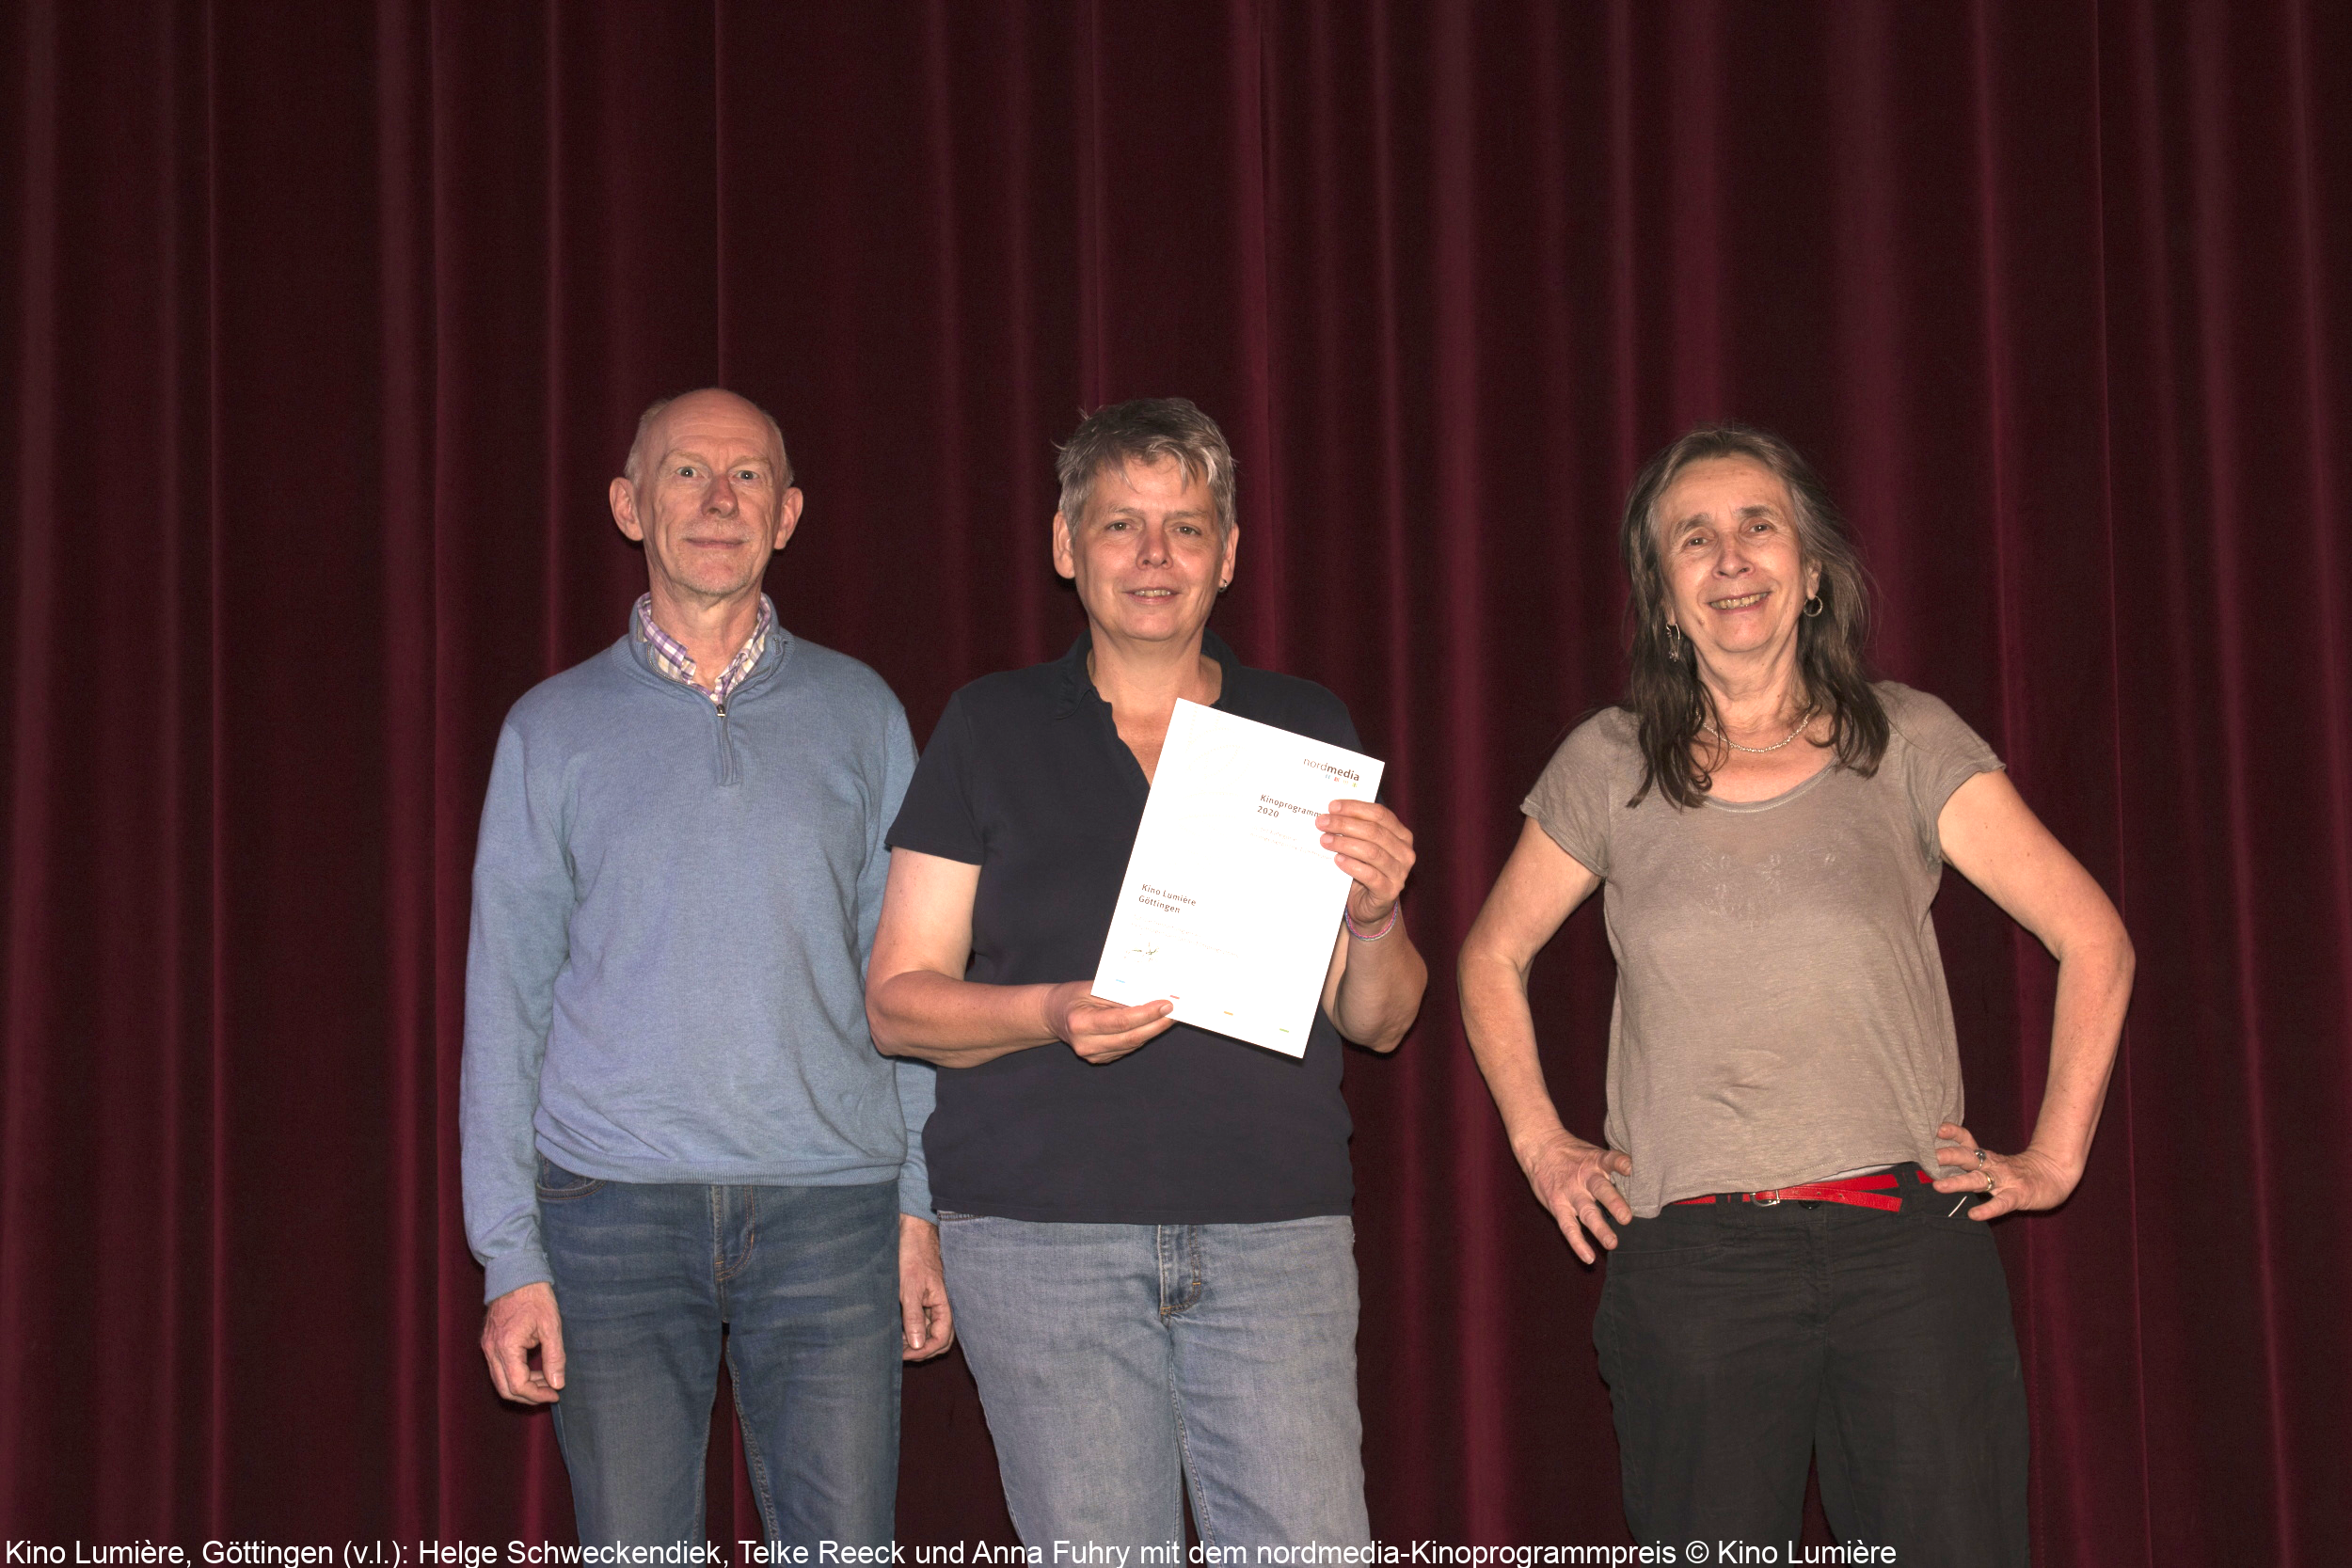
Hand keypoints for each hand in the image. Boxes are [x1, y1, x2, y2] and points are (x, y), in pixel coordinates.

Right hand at [481, 1281, 564, 1403]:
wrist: (515, 1272)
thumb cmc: (535, 1296)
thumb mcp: (551, 1326)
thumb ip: (554, 1357)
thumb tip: (558, 1384)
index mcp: (506, 1347)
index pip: (518, 1386)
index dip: (537, 1395)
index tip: (556, 1394)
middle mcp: (491, 1350)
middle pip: (505, 1389)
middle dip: (529, 1396)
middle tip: (551, 1392)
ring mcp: (487, 1346)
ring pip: (500, 1380)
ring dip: (522, 1385)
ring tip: (546, 1379)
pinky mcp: (488, 1342)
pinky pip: (498, 1368)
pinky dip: (515, 1374)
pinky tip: (534, 1369)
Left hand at [898, 1215, 954, 1360]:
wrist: (911, 1230)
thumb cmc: (912, 1255)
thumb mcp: (909, 1288)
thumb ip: (914, 1317)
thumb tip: (916, 1345)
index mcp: (943, 1303)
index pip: (942, 1339)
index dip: (924, 1351)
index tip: (904, 1354)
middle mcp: (940, 1305)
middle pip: (938, 1338)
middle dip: (921, 1350)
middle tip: (899, 1353)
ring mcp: (931, 1301)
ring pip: (928, 1330)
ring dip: (914, 1340)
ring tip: (895, 1341)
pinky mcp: (921, 1296)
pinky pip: (920, 1319)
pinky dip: (910, 1327)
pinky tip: (896, 1328)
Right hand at [1042, 981, 1175, 1063]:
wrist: (1053, 1015)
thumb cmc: (1072, 996)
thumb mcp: (1092, 988)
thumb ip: (1118, 995)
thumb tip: (1150, 997)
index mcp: (1080, 1023)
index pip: (1121, 1021)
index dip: (1146, 1014)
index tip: (1166, 1004)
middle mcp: (1085, 1044)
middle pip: (1130, 1037)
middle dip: (1157, 1024)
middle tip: (1176, 1011)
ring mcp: (1092, 1056)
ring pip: (1132, 1044)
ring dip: (1153, 1030)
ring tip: (1169, 1016)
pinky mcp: (1099, 1060)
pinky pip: (1127, 1048)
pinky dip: (1142, 1035)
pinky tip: (1153, 1024)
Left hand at [1318, 800, 1415, 926]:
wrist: (1370, 906)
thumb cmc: (1364, 870)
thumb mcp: (1363, 847)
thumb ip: (1356, 830)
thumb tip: (1331, 813)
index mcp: (1401, 835)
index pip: (1380, 814)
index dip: (1355, 808)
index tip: (1332, 806)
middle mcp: (1405, 852)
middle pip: (1374, 831)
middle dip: (1344, 824)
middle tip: (1322, 822)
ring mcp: (1400, 873)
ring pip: (1372, 852)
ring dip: (1345, 843)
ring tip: (1324, 840)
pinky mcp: (1389, 891)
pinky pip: (1370, 875)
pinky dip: (1352, 865)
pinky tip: (1337, 860)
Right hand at [1518, 1127, 1634, 1263]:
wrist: (1539, 1146)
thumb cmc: (1571, 1153)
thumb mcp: (1591, 1152)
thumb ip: (1611, 1167)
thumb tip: (1643, 1180)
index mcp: (1596, 1161)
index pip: (1611, 1160)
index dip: (1621, 1163)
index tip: (1631, 1169)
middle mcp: (1585, 1177)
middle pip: (1601, 1189)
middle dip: (1614, 1203)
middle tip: (1626, 1218)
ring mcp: (1570, 1192)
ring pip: (1586, 1212)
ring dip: (1599, 1228)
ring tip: (1612, 1243)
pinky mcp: (1558, 1205)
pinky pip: (1568, 1227)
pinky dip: (1577, 1243)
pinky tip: (1588, 1258)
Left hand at [1931, 1121, 2079, 1219]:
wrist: (2056, 1174)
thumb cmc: (2020, 1171)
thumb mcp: (1996, 1162)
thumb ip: (1974, 1161)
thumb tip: (1941, 1159)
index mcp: (1987, 1158)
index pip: (1968, 1142)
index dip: (1954, 1134)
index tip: (1937, 1130)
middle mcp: (1994, 1166)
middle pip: (1969, 1157)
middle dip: (1949, 1156)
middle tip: (1930, 1156)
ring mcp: (2006, 1181)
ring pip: (1980, 1179)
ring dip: (1959, 1182)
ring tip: (1938, 1186)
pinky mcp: (2019, 1196)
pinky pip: (2002, 1203)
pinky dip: (1988, 1209)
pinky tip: (1974, 1214)